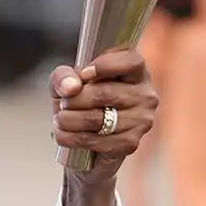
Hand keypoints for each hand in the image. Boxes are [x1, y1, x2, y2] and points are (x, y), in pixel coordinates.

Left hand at [51, 48, 158, 185]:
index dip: (105, 65)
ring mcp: (141, 120)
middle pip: (105, 93)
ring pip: (99, 119)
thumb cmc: (79, 97)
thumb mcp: (66, 79)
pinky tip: (64, 134)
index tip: (84, 74)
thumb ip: (63, 75)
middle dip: (75, 99)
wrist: (83, 130)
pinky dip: (73, 138)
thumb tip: (71, 87)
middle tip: (63, 103)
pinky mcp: (130, 143)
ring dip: (70, 120)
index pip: (131, 62)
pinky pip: (98, 142)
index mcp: (135, 70)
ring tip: (60, 119)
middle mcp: (145, 94)